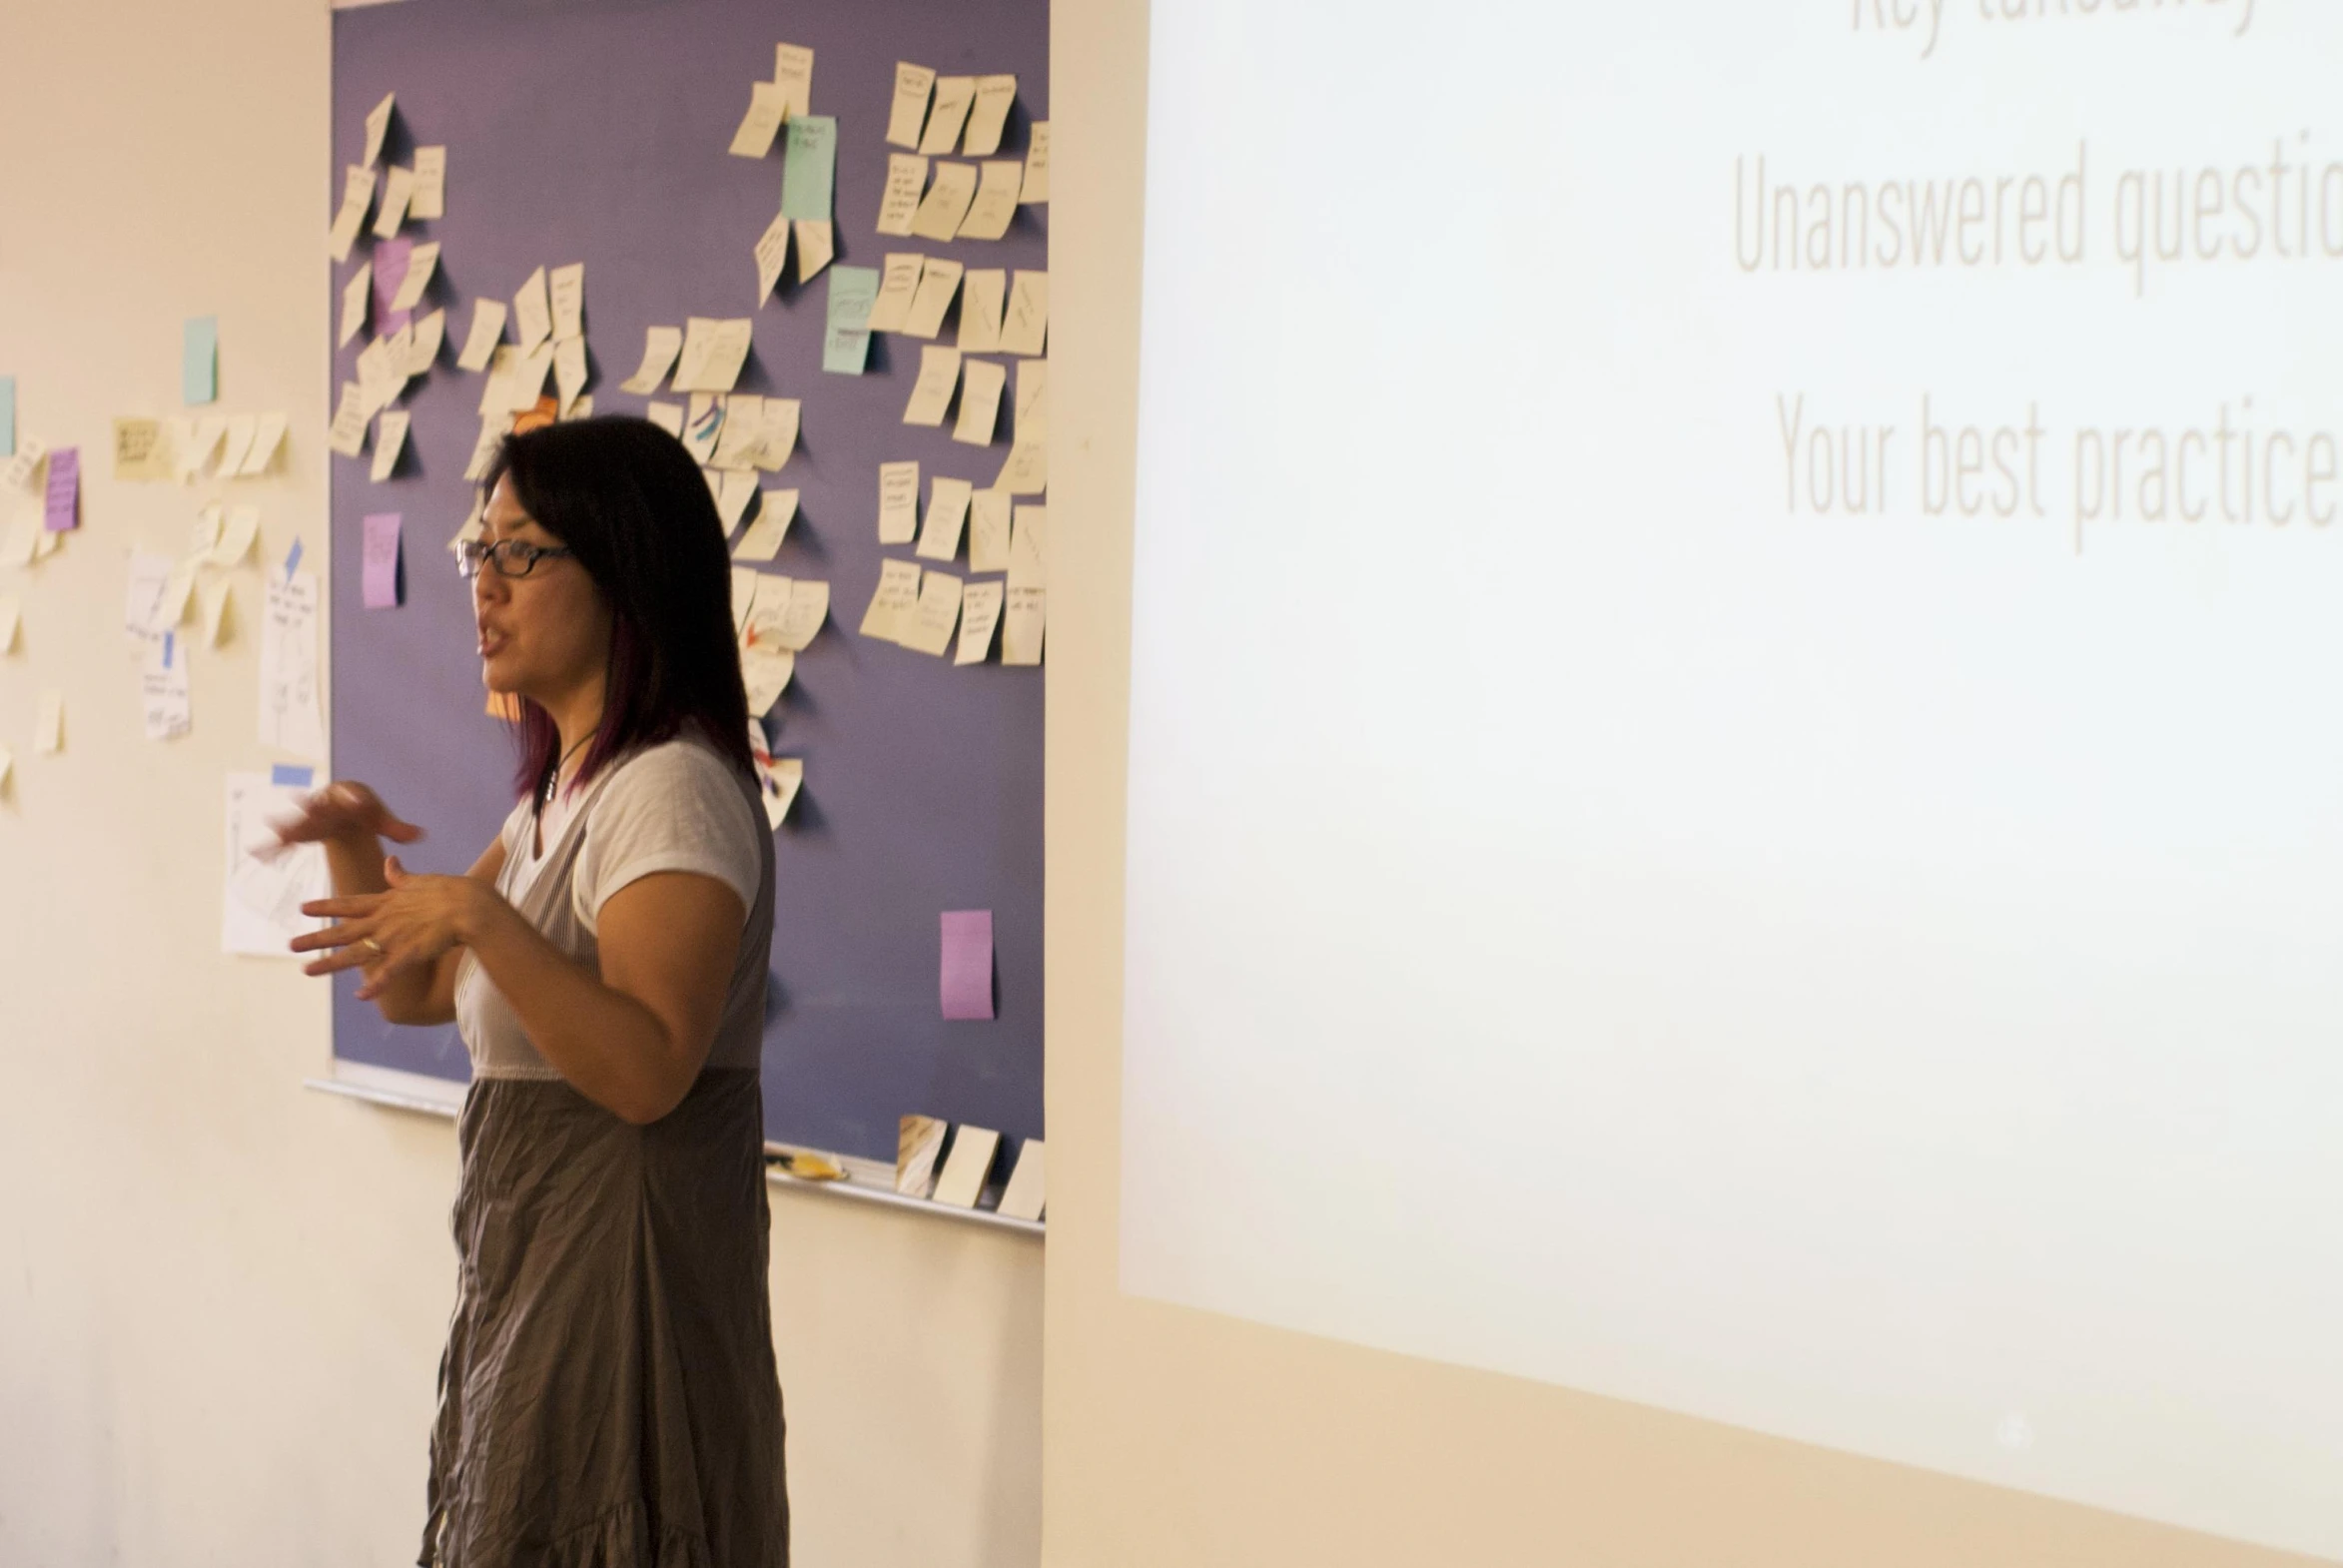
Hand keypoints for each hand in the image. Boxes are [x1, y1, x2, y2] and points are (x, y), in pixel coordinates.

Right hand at [271, 780, 423, 851]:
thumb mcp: (381, 818)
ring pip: (296, 822)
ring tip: (271, 830)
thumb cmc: (365, 810)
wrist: (344, 808)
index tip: (357, 799)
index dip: (355, 797)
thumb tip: (421, 836)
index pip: (353, 795)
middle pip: (318, 805)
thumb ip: (398, 828)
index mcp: (347, 797)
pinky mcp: (301, 832)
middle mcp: (325, 804)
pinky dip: (272, 847)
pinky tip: (257, 855)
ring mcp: (310, 818)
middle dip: (310, 805)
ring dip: (284, 826)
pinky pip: (285, 841)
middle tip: (300, 800)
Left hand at [292, 856, 493, 1000]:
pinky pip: (389, 972)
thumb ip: (401, 876)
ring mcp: (395, 938)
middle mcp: (384, 921)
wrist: (471, 906)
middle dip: (316, 939)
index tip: (303, 908)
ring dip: (330, 964)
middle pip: (343, 931)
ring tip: (306, 971)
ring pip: (356, 953)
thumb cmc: (451, 891)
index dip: (325, 906)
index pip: (349, 904)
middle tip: (290, 945)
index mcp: (387, 902)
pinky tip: (361, 996)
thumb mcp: (421, 880)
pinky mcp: (410, 953)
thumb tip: (391, 861)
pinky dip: (376, 985)